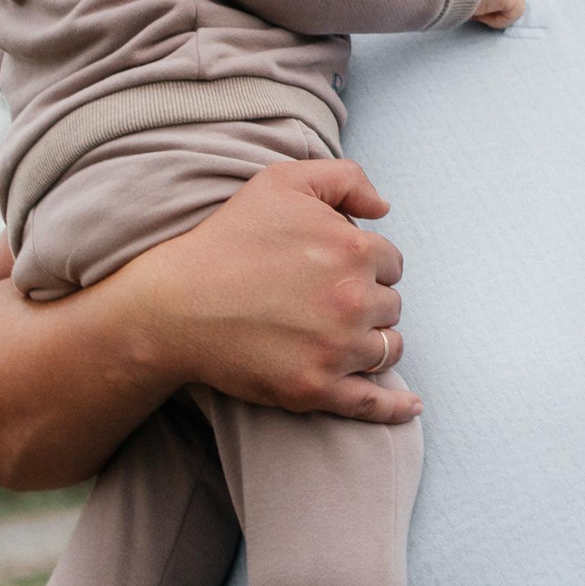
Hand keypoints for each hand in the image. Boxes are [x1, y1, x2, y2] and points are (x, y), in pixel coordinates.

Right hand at [144, 158, 421, 422]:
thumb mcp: (282, 182)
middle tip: (326, 302)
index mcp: (354, 249)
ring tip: (341, 337)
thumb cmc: (227, 240)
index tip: (335, 271)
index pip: (390, 263)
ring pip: (385, 349)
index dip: (365, 265)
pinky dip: (396, 406)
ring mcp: (337, 350)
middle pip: (390, 307)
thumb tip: (383, 210)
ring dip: (372, 342)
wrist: (175, 304)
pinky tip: (410, 406)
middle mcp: (354, 301)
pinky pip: (372, 403)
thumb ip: (344, 179)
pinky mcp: (315, 389)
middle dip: (368, 303)